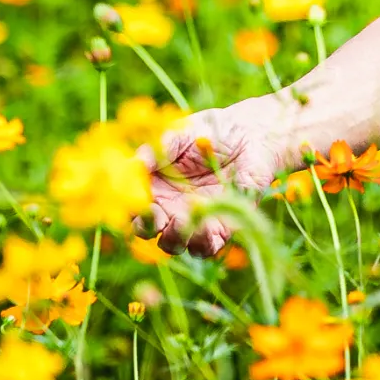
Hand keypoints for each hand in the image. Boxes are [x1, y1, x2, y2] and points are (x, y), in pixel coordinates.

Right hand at [136, 99, 293, 256]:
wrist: (250, 134)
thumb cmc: (209, 131)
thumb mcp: (176, 134)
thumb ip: (153, 151)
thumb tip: (129, 167)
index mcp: (154, 188)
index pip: (133, 208)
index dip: (131, 209)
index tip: (139, 201)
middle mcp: (170, 208)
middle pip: (149, 232)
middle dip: (149, 228)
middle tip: (158, 216)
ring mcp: (195, 220)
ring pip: (176, 245)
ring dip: (175, 238)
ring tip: (182, 220)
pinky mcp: (222, 227)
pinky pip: (207, 247)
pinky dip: (203, 243)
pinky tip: (206, 227)